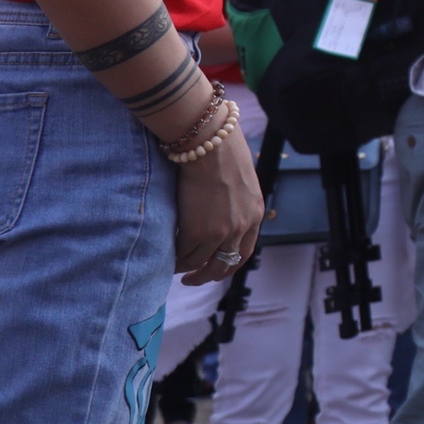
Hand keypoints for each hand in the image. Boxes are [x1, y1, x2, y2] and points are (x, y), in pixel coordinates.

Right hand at [174, 121, 264, 284]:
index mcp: (255, 215)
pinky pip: (183, 254)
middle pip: (224, 264)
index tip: (216, 269)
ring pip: (201, 264)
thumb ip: (237, 203)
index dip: (228, 264)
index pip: (244, 252)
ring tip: (175, 269)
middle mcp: (241, 227)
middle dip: (207, 276)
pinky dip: (175, 259)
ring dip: (187, 270)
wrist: (211, 144)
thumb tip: (222, 214)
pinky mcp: (197, 231)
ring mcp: (220, 232)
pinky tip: (167, 256)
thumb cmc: (224, 153)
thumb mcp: (242, 182)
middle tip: (191, 279)